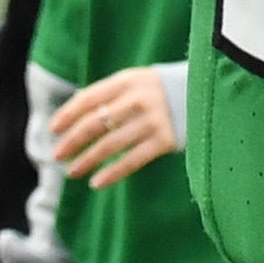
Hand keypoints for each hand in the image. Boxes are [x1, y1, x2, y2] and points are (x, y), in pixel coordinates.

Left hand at [50, 68, 179, 190]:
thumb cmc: (167, 89)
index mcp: (129, 79)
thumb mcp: (140, 81)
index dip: (69, 113)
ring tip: (72, 172)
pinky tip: (97, 183)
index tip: (53, 129)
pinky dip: (113, 173)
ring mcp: (153, 120)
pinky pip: (132, 160)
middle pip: (96, 122)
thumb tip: (75, 108)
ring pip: (110, 144)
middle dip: (73, 140)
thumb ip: (113, 93)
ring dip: (88, 160)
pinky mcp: (166, 140)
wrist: (211, 93)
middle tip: (57, 155)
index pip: (90, 97)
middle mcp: (138, 98)